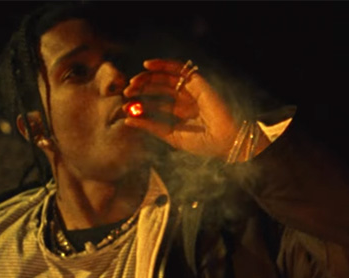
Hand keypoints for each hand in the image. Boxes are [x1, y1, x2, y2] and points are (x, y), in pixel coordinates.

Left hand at [122, 59, 240, 159]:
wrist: (224, 141)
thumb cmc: (202, 143)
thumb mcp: (170, 135)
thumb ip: (150, 126)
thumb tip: (126, 120)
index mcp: (180, 112)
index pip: (156, 103)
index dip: (140, 103)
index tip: (124, 107)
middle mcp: (185, 99)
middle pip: (158, 88)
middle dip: (141, 88)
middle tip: (126, 92)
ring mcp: (191, 89)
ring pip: (165, 78)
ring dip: (148, 78)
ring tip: (133, 83)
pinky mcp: (198, 82)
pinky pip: (178, 68)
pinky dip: (163, 64)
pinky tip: (147, 66)